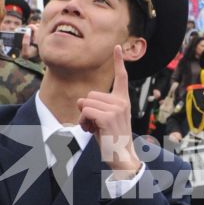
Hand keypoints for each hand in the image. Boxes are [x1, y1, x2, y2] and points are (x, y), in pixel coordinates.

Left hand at [77, 45, 139, 176]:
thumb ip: (96, 107)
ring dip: (83, 117)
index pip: (121, 77)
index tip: (117, 47)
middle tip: (95, 125)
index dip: (118, 61)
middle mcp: (122, 102)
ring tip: (94, 129)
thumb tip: (81, 102)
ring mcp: (116, 109)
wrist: (122, 157)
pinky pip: (85, 111)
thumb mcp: (105, 120)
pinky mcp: (108, 117)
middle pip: (90, 94)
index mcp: (123, 101)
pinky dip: (83, 121)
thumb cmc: (111, 140)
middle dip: (86, 109)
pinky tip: (92, 130)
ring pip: (86, 103)